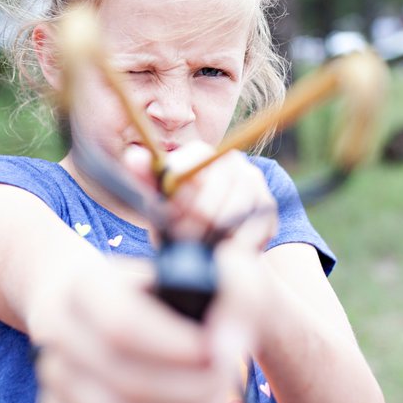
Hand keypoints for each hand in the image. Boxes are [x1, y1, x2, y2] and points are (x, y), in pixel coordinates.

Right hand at [32, 254, 247, 402]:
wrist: (107, 304)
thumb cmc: (168, 289)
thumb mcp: (205, 271)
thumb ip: (232, 294)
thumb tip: (225, 348)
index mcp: (86, 286)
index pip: (121, 325)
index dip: (172, 347)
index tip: (213, 352)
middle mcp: (58, 330)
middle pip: (124, 381)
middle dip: (188, 390)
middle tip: (223, 381)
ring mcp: (53, 375)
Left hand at [125, 143, 278, 251]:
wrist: (211, 235)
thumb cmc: (178, 215)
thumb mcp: (158, 200)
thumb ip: (145, 178)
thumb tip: (134, 156)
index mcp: (199, 153)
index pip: (188, 171)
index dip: (177, 201)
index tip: (170, 219)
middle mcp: (230, 159)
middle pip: (210, 197)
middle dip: (192, 226)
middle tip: (183, 240)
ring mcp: (253, 179)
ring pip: (231, 215)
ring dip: (213, 238)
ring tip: (200, 246)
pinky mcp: (267, 203)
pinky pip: (251, 229)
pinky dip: (234, 245)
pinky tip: (222, 248)